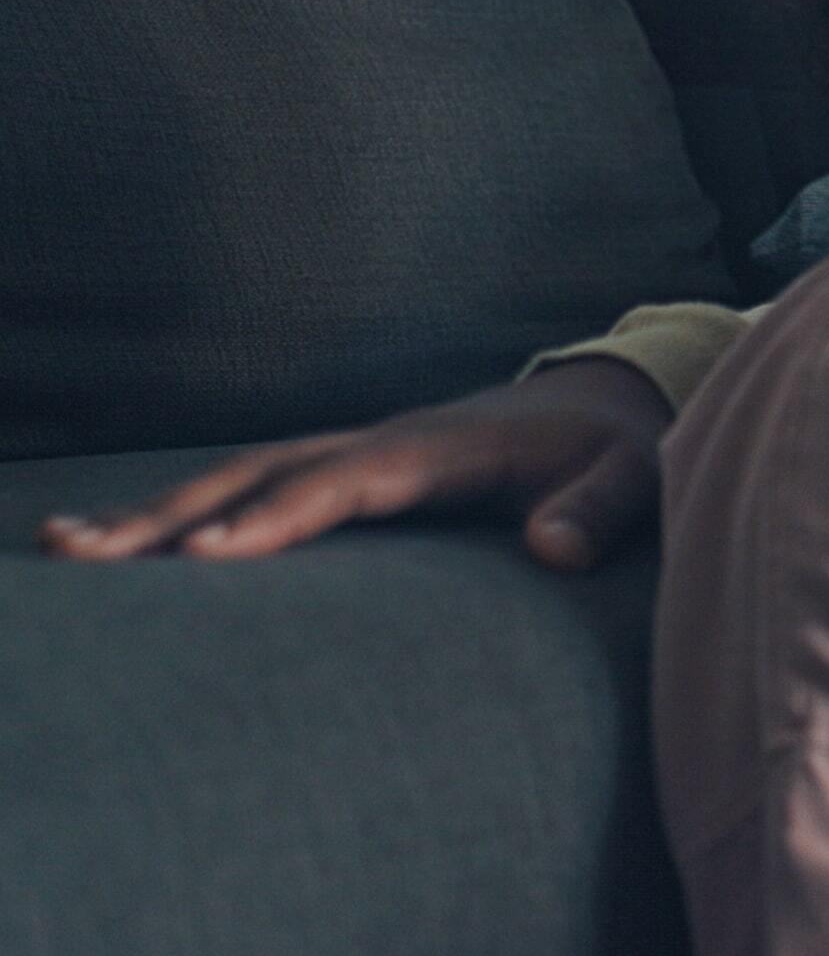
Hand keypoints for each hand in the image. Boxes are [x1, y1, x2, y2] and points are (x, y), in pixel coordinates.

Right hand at [38, 358, 676, 568]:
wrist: (610, 402)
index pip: (345, 484)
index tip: (207, 553)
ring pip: (239, 476)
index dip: (278, 517)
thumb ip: (601, 510)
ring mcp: (355, 452)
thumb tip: (553, 549)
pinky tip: (123, 544)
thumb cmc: (620, 449)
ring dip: (155, 510)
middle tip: (82, 550)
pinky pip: (253, 486)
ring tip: (65, 547)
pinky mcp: (346, 468)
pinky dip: (187, 509)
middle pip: (260, 474)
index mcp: (442, 449)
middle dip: (173, 512)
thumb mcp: (637, 476)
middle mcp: (380, 443)